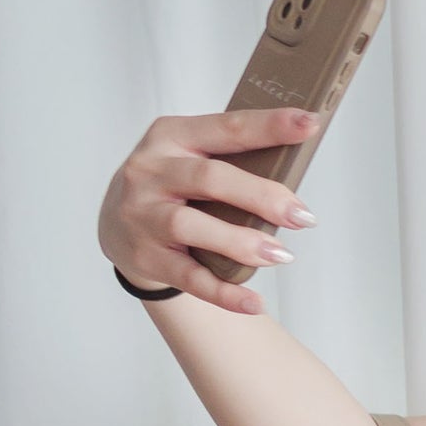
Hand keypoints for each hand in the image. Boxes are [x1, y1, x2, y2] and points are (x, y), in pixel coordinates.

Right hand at [97, 105, 324, 312]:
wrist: (116, 225)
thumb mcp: (191, 158)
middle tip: (303, 216)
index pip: (227, 127)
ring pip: (192, 225)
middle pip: (210, 178)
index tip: (309, 124)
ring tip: (281, 255)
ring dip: (242, 242)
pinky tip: (253, 301)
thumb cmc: (173, 186)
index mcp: (171, 135)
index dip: (270, 126)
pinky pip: (188, 277)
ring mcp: (143, 214)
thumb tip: (295, 179)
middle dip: (261, 196)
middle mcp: (150, 170)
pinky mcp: (145, 256)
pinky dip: (223, 292)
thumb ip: (233, 161)